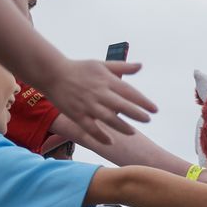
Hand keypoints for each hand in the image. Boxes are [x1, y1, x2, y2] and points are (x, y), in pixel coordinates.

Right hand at [40, 58, 155, 144]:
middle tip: (148, 120)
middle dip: (136, 114)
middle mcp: (98, 93)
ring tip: (133, 132)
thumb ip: (122, 67)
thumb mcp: (101, 64)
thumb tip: (140, 66)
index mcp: (106, 80)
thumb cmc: (80, 68)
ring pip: (108, 118)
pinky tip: (110, 141)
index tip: (154, 110)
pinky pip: (90, 128)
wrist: (52, 73)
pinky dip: (100, 135)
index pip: (129, 92)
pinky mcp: (76, 114)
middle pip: (121, 106)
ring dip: (122, 126)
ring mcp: (87, 104)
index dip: (143, 101)